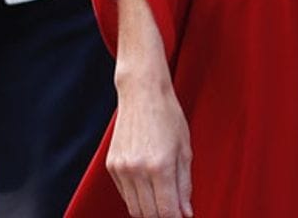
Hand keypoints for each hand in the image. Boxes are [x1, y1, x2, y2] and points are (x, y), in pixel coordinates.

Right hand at [107, 63, 193, 217]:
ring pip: (134, 207)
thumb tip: (185, 213)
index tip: (182, 217)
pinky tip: (149, 186)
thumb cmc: (168, 117)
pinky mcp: (111, 166)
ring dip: (149, 210)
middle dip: (162, 217)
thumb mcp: (184, 150)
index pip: (166, 211)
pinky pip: (125, 194)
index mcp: (160, 166)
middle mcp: (138, 170)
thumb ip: (184, 185)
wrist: (142, 93)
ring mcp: (121, 168)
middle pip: (148, 214)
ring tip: (163, 200)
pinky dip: (137, 197)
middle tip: (174, 210)